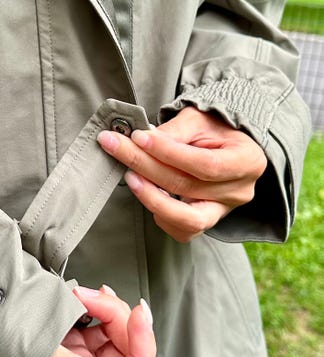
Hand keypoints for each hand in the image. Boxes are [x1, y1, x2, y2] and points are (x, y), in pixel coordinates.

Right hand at [33, 286, 155, 356]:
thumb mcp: (27, 354)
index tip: (138, 317)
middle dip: (119, 324)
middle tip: (96, 294)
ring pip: (111, 343)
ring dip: (106, 313)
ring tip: (83, 293)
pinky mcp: (61, 347)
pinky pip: (93, 331)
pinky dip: (95, 311)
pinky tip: (84, 296)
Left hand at [97, 107, 266, 241]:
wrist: (222, 146)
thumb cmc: (212, 130)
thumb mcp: (198, 119)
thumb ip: (174, 131)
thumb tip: (142, 141)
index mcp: (247, 161)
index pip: (204, 164)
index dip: (168, 152)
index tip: (138, 137)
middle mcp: (239, 192)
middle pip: (187, 186)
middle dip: (145, 166)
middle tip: (116, 147)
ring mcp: (223, 212)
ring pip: (185, 218)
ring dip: (151, 197)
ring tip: (129, 176)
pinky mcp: (205, 223)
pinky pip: (181, 230)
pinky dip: (159, 214)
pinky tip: (145, 192)